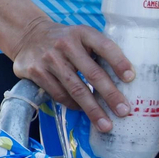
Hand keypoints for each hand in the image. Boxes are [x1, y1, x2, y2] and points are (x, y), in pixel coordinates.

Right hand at [10, 16, 133, 132]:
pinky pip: (58, 94)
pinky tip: (82, 110)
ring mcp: (48, 58)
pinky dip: (73, 105)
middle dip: (110, 95)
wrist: (27, 35)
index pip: (104, 46)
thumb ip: (98, 51)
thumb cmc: (64, 40)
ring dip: (93, 109)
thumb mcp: (81, 37)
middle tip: (124, 111)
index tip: (131, 78)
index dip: (118, 62)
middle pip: (92, 73)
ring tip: (105, 124)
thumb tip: (123, 81)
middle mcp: (65, 44)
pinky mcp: (35, 71)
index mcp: (81, 33)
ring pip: (75, 89)